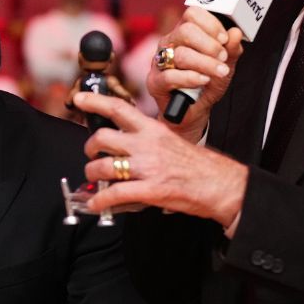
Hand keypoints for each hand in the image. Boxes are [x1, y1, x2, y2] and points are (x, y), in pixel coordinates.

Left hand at [72, 92, 246, 227]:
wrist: (222, 184)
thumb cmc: (200, 166)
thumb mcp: (172, 142)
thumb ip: (148, 142)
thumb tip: (125, 150)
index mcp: (153, 130)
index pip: (119, 109)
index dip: (96, 102)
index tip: (80, 98)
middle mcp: (147, 145)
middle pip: (103, 137)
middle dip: (90, 148)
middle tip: (92, 155)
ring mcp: (148, 167)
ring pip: (103, 167)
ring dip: (93, 175)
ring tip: (95, 181)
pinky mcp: (150, 190)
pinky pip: (115, 195)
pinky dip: (100, 201)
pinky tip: (96, 204)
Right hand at [146, 7, 243, 141]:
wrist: (195, 110)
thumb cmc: (207, 84)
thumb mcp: (225, 65)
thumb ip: (231, 50)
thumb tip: (235, 33)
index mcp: (184, 33)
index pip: (192, 14)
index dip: (210, 24)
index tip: (224, 39)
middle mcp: (170, 43)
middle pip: (185, 31)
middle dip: (209, 45)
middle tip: (222, 57)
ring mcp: (159, 62)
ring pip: (181, 54)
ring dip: (205, 63)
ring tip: (220, 72)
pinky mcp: (155, 81)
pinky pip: (170, 76)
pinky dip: (191, 78)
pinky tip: (203, 80)